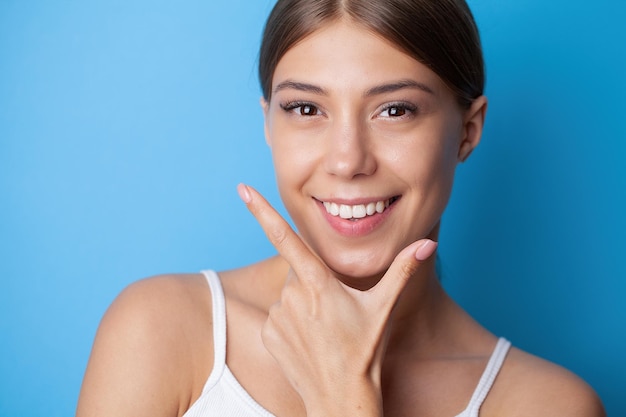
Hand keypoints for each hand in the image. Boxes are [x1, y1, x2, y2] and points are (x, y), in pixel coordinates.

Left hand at [237, 184, 436, 415]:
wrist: (341, 397)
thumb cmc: (365, 351)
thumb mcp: (384, 307)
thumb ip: (403, 269)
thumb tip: (429, 242)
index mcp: (319, 282)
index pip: (286, 238)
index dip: (263, 211)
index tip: (243, 189)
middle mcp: (292, 296)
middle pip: (299, 274)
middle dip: (314, 284)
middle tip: (335, 310)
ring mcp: (277, 316)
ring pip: (289, 297)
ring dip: (303, 305)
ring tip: (324, 330)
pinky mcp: (269, 335)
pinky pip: (278, 318)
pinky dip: (291, 324)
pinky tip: (309, 341)